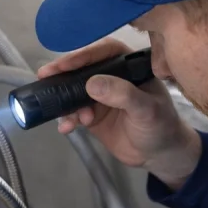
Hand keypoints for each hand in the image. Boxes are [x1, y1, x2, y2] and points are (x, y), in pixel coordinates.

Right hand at [38, 38, 201, 188]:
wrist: (161, 155)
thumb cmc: (161, 126)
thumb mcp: (146, 109)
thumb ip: (122, 95)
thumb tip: (91, 83)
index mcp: (129, 66)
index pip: (103, 52)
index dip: (82, 56)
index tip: (64, 64)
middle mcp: (112, 77)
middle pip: (83, 69)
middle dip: (64, 74)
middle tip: (45, 77)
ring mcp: (100, 97)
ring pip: (74, 92)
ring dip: (67, 103)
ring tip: (70, 118)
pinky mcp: (92, 115)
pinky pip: (74, 112)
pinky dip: (68, 119)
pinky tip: (67, 128)